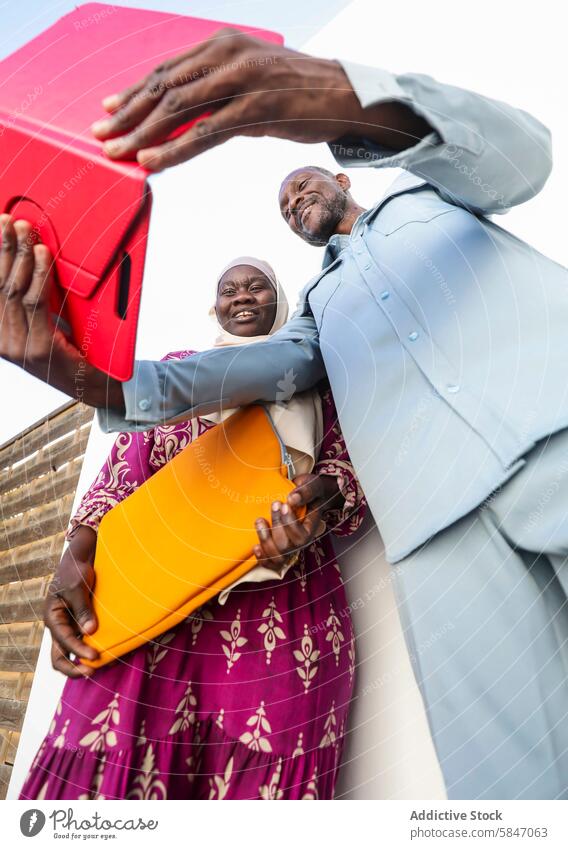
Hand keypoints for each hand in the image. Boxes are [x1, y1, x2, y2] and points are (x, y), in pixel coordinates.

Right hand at [0, 215, 123, 408]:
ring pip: (13, 290)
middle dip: (2, 248)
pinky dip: (40, 274)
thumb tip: (29, 256)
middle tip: (9, 220)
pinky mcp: (38, 348)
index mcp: (0, 334)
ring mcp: (18, 347)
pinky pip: (35, 302)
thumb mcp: (46, 322)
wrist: (94, 385)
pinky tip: (43, 254)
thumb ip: (34, 297)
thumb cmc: (74, 351)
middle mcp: (3, 342)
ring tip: (26, 230)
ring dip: (20, 255)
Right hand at [44, 526, 98, 676]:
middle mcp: (59, 626)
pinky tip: (108, 652)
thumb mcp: (77, 587)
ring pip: (70, 654)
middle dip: (74, 668)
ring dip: (82, 663)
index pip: (63, 641)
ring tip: (102, 667)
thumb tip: (89, 632)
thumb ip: (82, 610)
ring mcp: (69, 627)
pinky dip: (92, 650)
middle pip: (59, 657)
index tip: (95, 657)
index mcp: (52, 617)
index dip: (78, 651)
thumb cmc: (76, 570)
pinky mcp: (80, 624)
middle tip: (93, 672)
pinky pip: (83, 643)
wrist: (81, 559)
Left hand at [91, 28, 428, 170]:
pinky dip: (174, 148)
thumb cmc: (300, 92)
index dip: (135, 91)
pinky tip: (152, 160)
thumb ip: (219, 95)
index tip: (111, 109)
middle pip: (164, 86)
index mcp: (223, 44)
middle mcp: (227, 55)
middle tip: (102, 136)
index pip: (167, 69)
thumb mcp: (253, 83)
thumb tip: (189, 120)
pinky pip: (205, 132)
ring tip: (119, 152)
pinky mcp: (255, 109)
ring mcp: (241, 81)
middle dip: (129, 114)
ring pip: (178, 107)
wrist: (347, 97)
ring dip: (143, 133)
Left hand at [254, 473, 340, 568]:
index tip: (284, 504)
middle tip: (273, 505)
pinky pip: (270, 562)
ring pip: (277, 557)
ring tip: (259, 521)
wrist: (305, 495)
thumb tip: (292, 499)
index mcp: (310, 529)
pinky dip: (262, 558)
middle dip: (276, 526)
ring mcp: (288, 547)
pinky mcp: (277, 547)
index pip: (301, 536)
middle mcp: (300, 542)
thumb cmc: (309, 490)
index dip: (290, 523)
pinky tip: (255, 546)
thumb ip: (306, 491)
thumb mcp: (312, 485)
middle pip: (287, 547)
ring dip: (265, 540)